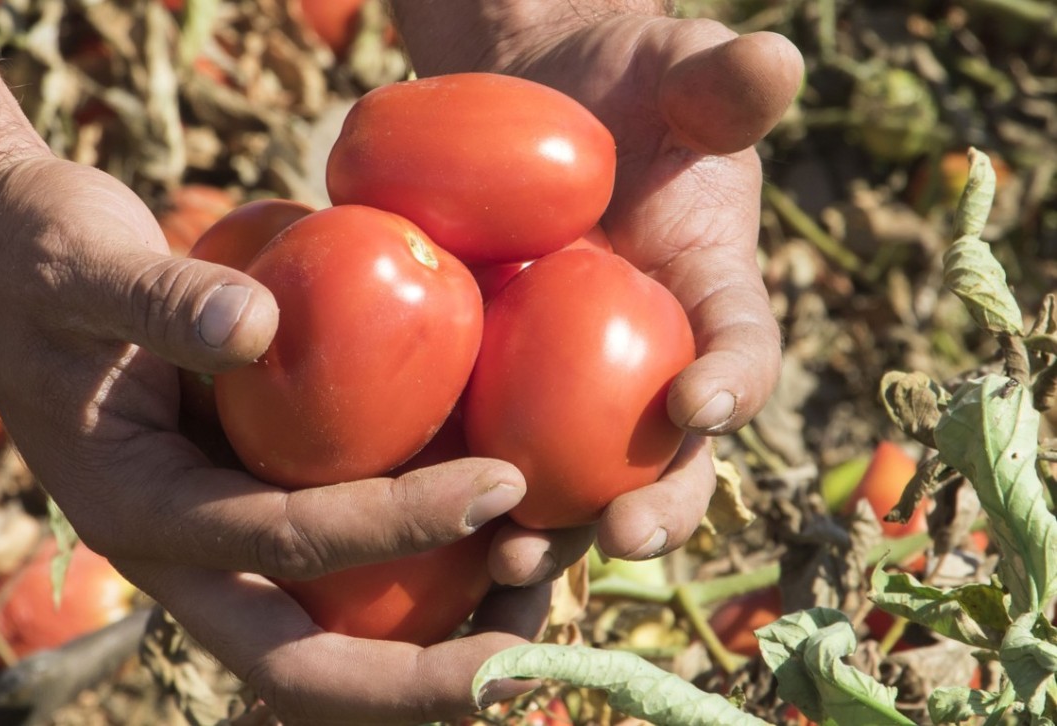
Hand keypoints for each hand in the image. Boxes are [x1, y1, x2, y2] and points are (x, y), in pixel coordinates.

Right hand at [0, 156, 556, 721]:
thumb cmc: (31, 255)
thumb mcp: (80, 261)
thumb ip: (158, 297)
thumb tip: (258, 324)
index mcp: (133, 508)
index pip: (280, 540)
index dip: (394, 523)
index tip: (501, 484)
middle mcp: (176, 550)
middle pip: (297, 665)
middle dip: (411, 685)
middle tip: (529, 664)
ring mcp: (211, 538)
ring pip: (319, 639)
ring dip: (422, 647)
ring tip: (533, 604)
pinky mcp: (239, 503)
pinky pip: (326, 573)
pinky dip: (405, 573)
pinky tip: (488, 537)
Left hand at [396, 5, 803, 563]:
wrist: (525, 93)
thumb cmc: (616, 79)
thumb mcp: (671, 69)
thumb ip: (719, 80)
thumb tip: (772, 59)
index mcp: (710, 303)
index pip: (741, 354)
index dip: (733, 385)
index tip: (698, 402)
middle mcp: (647, 368)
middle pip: (666, 460)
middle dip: (652, 510)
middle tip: (617, 538)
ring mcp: (564, 392)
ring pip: (570, 487)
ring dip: (550, 539)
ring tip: (507, 568)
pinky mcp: (487, 396)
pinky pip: (477, 459)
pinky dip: (458, 507)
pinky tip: (420, 539)